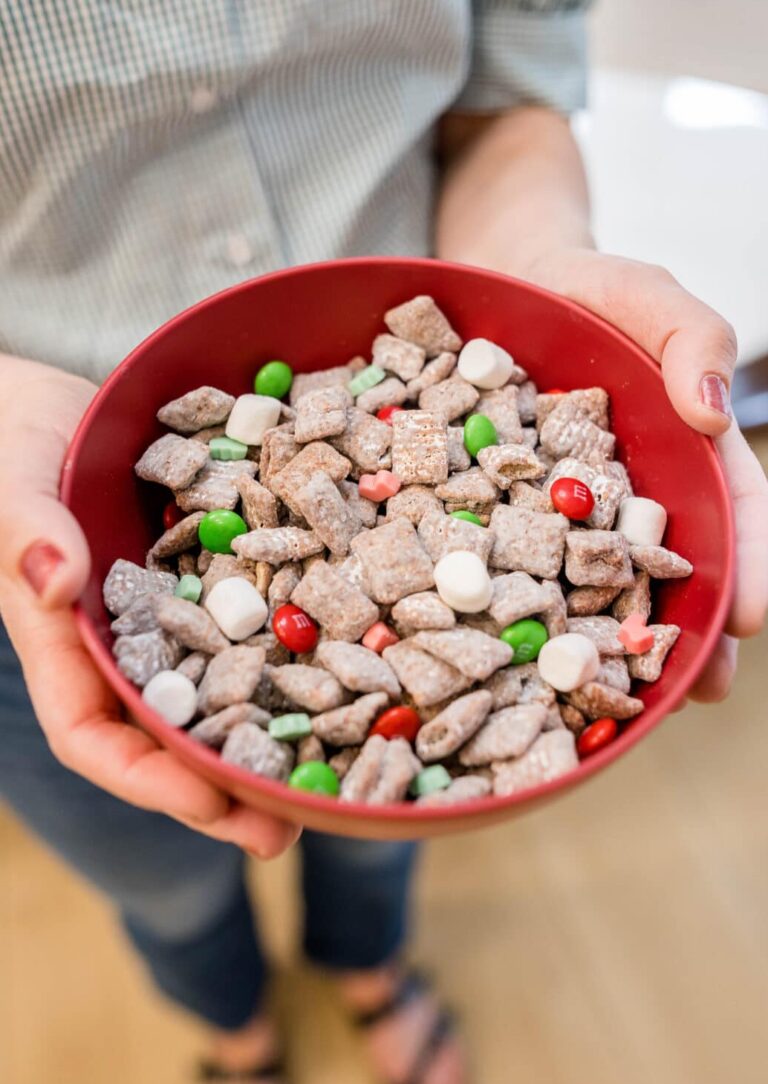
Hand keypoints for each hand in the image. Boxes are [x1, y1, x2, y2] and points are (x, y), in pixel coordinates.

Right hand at [0, 358, 298, 856]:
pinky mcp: (208, 573)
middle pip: (168, 734)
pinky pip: (248, 620)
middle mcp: (121, 639)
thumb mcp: (6, 477)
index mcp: (61, 637)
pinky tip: (344, 664)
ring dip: (267, 732)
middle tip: (289, 826)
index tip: (210, 806)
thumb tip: (56, 582)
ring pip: (217, 688)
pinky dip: (287, 650)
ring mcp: (169, 610)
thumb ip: (24, 529)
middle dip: (222, 785)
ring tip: (330, 773)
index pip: (92, 733)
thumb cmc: (2, 435)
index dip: (147, 778)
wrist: (48, 400)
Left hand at [525, 248, 767, 701]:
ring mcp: (573, 507)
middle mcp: (636, 491)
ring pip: (604, 583)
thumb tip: (712, 410)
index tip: (749, 616)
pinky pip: (526, 564)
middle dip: (690, 629)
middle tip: (695, 691)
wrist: (501, 283)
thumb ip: (691, 336)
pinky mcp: (513, 510)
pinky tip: (526, 652)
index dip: (749, 565)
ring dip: (616, 640)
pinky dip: (536, 607)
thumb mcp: (643, 293)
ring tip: (618, 700)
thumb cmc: (586, 288)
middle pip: (676, 568)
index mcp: (685, 449)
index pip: (735, 512)